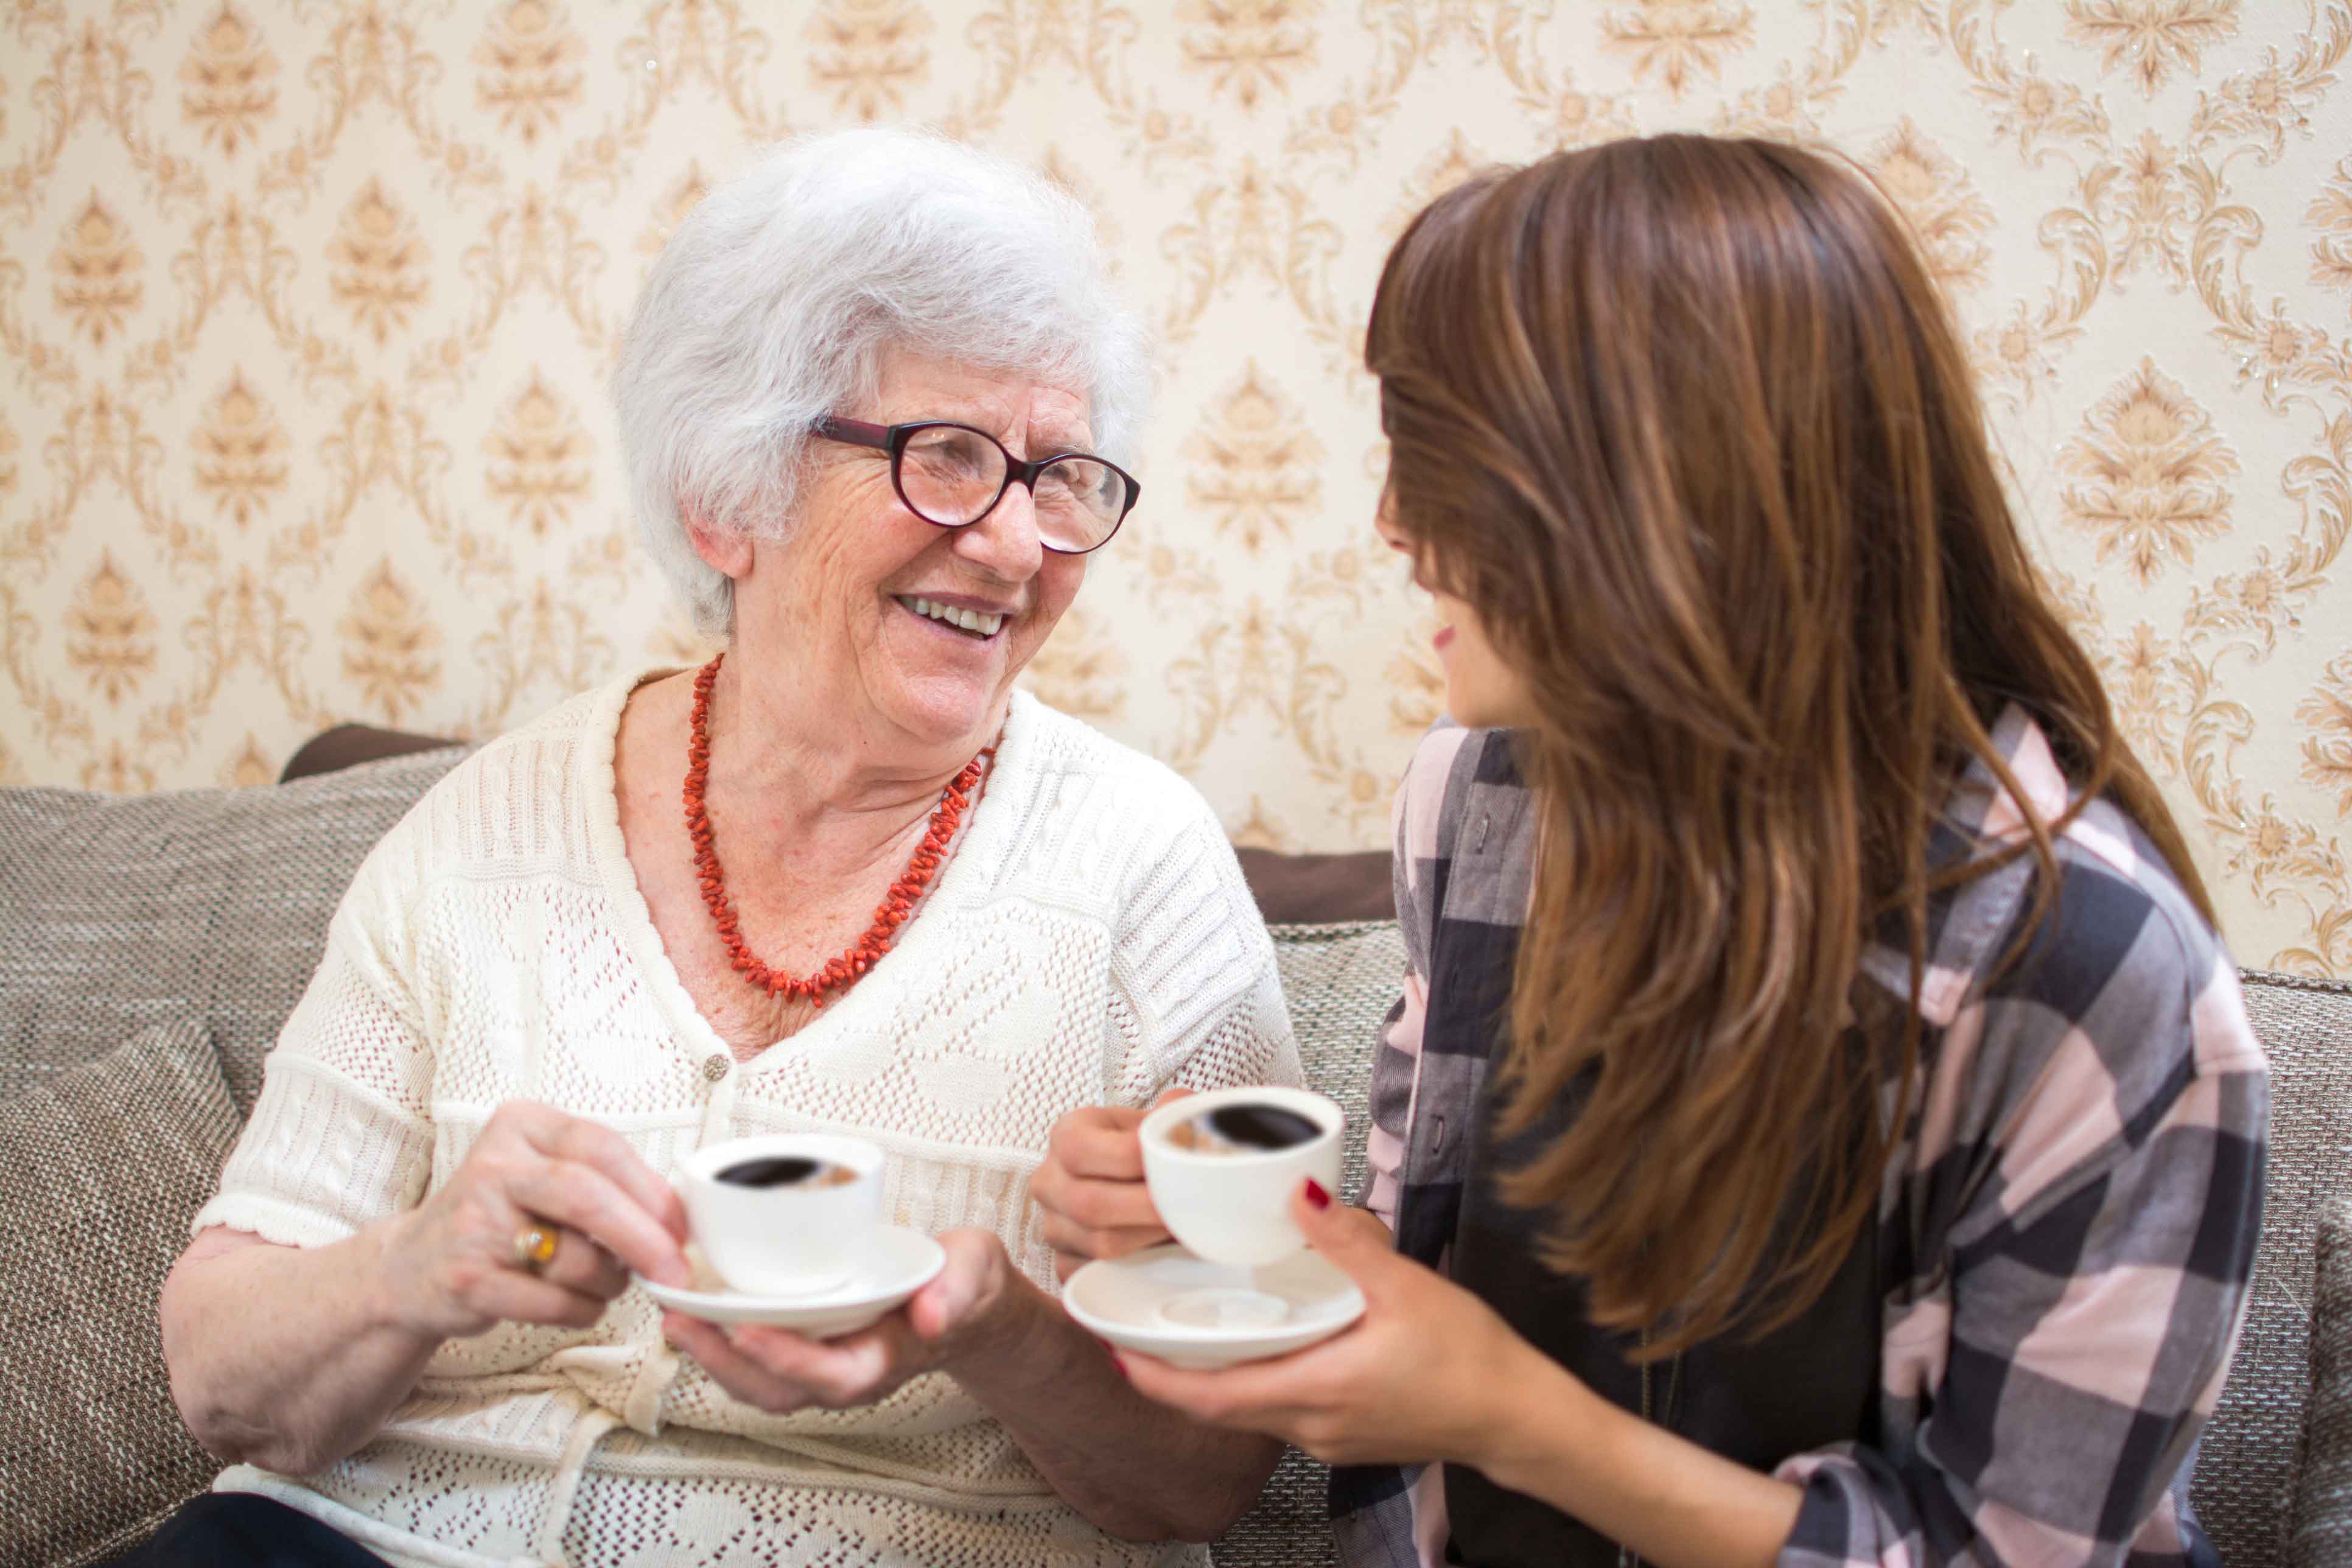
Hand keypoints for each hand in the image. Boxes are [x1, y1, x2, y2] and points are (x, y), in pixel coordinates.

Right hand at [377, 1101, 690, 1340]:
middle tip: (674, 1270)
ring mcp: (474, 1223)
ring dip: (610, 1281)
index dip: (652, 1190)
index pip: (602, 1146)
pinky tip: (579, 1304)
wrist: (412, 1267)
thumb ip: (601, 1181)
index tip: (681, 1226)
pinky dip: (582, 1310)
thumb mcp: (542, 1175)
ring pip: (576, 1257)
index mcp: (520, 1125)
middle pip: (588, 1196)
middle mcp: (493, 1166)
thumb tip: (677, 1218)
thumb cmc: (500, 1219)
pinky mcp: (466, 1279)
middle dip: (644, 1238)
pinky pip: (553, 1301)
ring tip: (607, 1282)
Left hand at [665, 1227, 1028, 1413]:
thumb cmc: (965, 1283)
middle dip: (725, 1363)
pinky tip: (695, 1315)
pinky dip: (722, 1344)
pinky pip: (758, 1362)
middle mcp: (850, 1374)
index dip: (787, 1359)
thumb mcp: (975, 1271)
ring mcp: (826, 1366)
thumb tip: (931, 1315)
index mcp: (889, 1357)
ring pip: (760, 1384)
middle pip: (779, 1391)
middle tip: (681, 1323)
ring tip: (674, 1320)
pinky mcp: (809, 1348)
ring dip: (713, 1357)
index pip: (833, 1375)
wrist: (967, 1304)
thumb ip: (957, 1289)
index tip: (746, 1329)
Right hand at [1030, 1087, 1190, 1280]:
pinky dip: (1136, 1268)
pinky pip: (1097, 1276)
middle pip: (1090, 1204)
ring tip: (1184, 1227)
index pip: (1085, 1149)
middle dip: (1148, 1208)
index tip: (1177, 1165)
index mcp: (1066, 1136)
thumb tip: (1181, 1113)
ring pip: (1099, 1245)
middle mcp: (1048, 1182)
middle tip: (1192, 1207)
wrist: (1120, 1180)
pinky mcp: (1064, 1263)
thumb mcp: (1150, 1121)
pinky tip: (1164, 1253)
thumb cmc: (1138, 1150)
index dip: (1135, 1159)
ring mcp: (1052, 1226)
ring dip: (1150, 1239)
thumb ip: (1171, 1112)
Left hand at [1113, 1181, 1546, 1469]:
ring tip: (1186, 1331)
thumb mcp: (1405, 1286)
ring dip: (1212, 1379)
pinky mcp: (1345, 1436)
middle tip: (1133, 1331)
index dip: (1154, 1376)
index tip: (1114, 1346)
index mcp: (1315, 1392)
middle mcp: (1310, 1426)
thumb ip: (1345, 1241)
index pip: (1209, 1398)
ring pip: (1248, 1412)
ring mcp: (1327, 1438)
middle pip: (1218, 1408)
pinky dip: (1254, 1382)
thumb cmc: (1469, 1360)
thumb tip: (1296, 1192)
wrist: (1517, 1416)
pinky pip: (1280, 1412)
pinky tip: (1259, 1347)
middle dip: (1170, 1375)